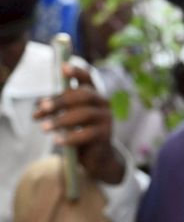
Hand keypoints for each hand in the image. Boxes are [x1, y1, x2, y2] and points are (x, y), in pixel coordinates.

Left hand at [33, 64, 124, 184]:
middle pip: (83, 95)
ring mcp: (106, 118)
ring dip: (61, 120)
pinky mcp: (106, 134)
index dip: (77, 71)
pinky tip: (57, 141)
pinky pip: (87, 134)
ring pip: (84, 114)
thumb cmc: (78, 129)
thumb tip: (38, 107)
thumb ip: (55, 108)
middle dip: (61, 101)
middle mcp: (103, 103)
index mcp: (93, 93)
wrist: (96, 154)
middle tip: (42, 107)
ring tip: (44, 128)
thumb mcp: (67, 115)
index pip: (87, 78)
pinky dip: (70, 137)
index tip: (63, 67)